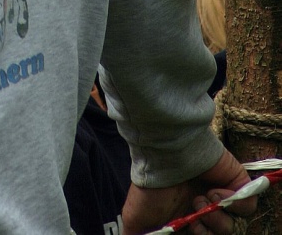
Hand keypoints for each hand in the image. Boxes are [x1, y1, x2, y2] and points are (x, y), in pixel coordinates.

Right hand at [121, 148, 256, 233]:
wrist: (165, 157)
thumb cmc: (151, 187)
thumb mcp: (135, 219)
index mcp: (187, 218)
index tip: (186, 230)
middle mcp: (205, 208)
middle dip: (205, 233)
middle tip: (193, 220)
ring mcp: (221, 196)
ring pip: (232, 226)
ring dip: (216, 218)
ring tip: (200, 199)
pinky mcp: (236, 183)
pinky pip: (248, 206)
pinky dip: (235, 204)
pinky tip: (215, 191)